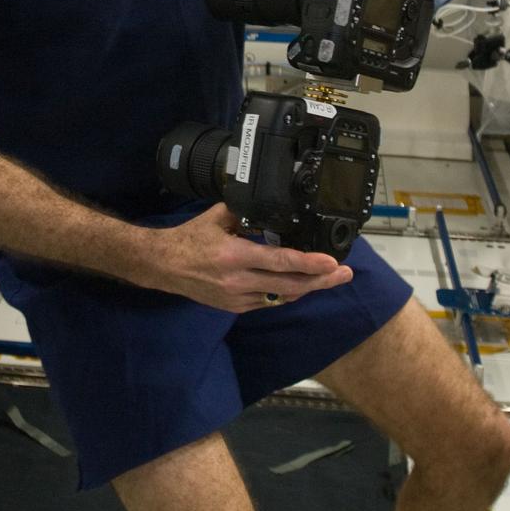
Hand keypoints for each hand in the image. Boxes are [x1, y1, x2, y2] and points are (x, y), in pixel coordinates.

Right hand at [141, 203, 352, 311]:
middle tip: (345, 274)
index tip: (332, 262)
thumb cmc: (190, 239)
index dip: (309, 263)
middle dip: (321, 280)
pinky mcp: (236, 307)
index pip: (280, 261)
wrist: (164, 267)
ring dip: (308, 287)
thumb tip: (269, 203)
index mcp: (235, 255)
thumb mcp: (217, 217)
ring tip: (331, 279)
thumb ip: (245, 212)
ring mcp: (238, 298)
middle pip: (290, 284)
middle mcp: (239, 280)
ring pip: (283, 295)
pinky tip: (301, 284)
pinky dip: (287, 292)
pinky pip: (269, 301)